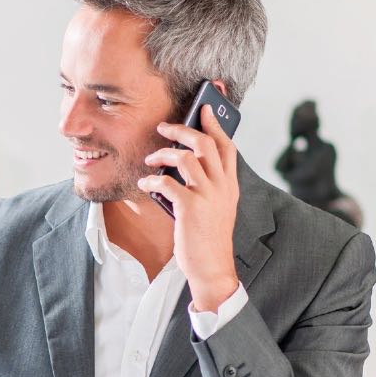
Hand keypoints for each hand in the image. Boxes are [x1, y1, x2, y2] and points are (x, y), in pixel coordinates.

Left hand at [137, 104, 239, 312]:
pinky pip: (167, 183)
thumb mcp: (218, 206)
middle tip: (164, 128)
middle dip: (182, 130)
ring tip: (150, 159)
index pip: (226, 146)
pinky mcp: (190, 208)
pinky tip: (145, 183)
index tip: (204, 108)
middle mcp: (222, 186)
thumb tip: (186, 161)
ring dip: (163, 154)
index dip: (215, 124)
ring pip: (186, 158)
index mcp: (230, 185)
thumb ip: (209, 184)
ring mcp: (207, 196)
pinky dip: (152, 179)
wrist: (212, 267)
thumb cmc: (209, 236)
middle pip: (205, 143)